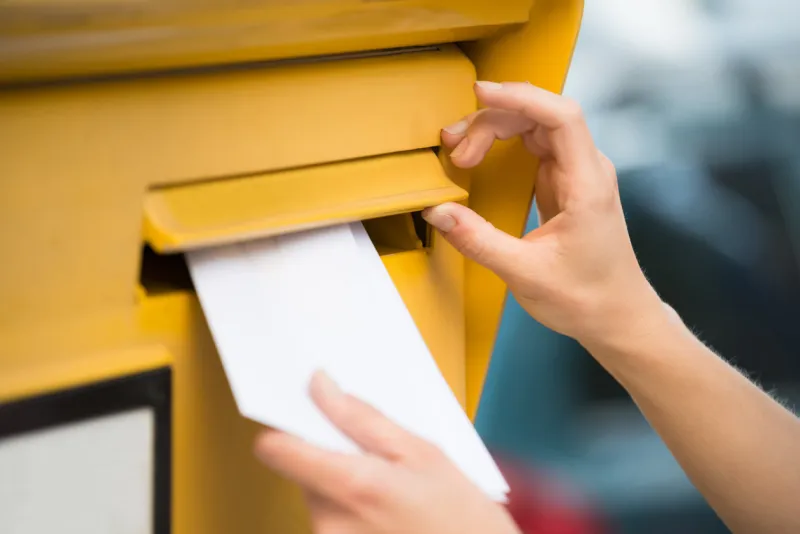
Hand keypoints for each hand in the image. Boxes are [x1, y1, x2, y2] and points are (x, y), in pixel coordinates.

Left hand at [254, 371, 520, 533]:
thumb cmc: (462, 519)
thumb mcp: (423, 453)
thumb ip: (363, 418)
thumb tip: (320, 386)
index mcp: (352, 487)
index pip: (276, 449)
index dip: (284, 426)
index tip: (302, 412)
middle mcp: (330, 522)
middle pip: (301, 469)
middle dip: (332, 454)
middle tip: (377, 454)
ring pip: (318, 494)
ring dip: (344, 483)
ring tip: (392, 488)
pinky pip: (331, 519)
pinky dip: (352, 508)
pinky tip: (388, 511)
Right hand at [423, 81, 666, 347]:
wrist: (617, 316)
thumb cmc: (585, 298)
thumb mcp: (525, 273)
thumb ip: (479, 240)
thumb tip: (437, 211)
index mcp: (587, 184)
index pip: (560, 116)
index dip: (521, 97)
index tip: (480, 94)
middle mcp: (586, 170)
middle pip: (540, 116)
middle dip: (493, 121)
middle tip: (454, 148)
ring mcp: (576, 175)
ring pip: (535, 128)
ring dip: (495, 129)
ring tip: (459, 151)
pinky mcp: (565, 185)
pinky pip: (533, 147)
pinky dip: (502, 146)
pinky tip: (479, 157)